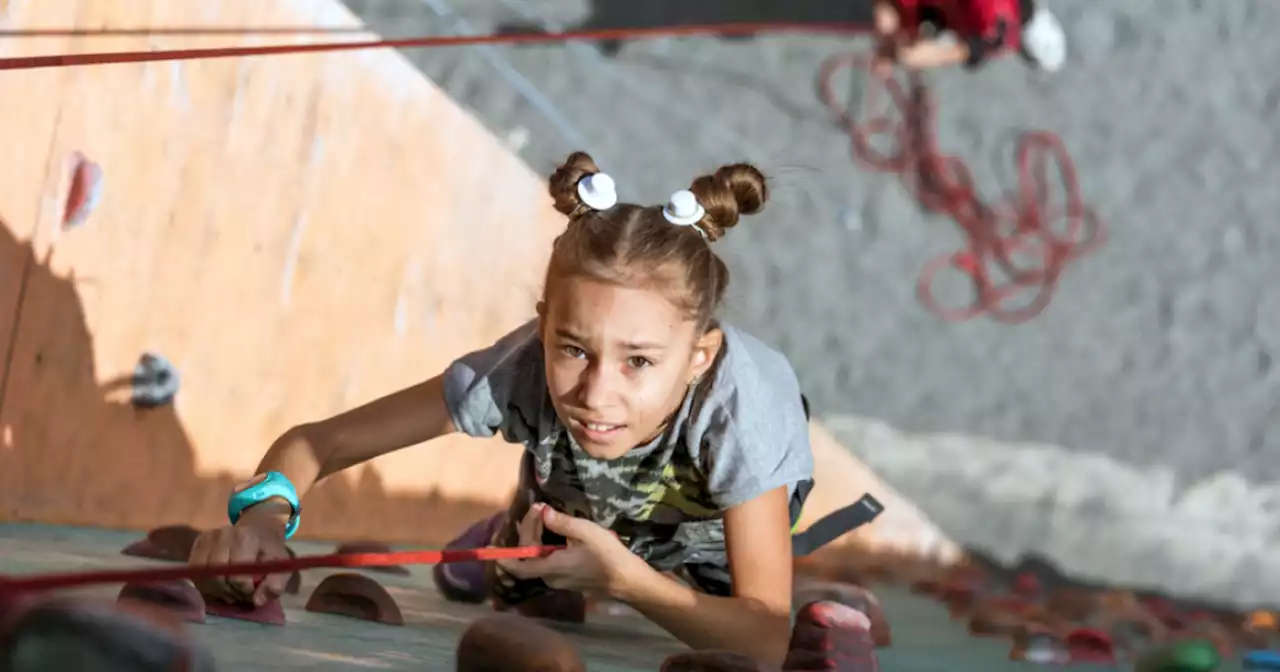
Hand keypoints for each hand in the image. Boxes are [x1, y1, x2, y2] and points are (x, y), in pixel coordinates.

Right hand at [188, 509, 290, 606]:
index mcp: (246, 538)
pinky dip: (204, 582)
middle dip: (228, 591)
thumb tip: (257, 601)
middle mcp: (224, 535)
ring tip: (228, 589)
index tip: (252, 591)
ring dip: (215, 589)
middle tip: (238, 594)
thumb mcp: (281, 565)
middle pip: (217, 577)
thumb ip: (275, 584)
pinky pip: (194, 571)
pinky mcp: (199, 542)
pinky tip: (217, 583)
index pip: (237, 575)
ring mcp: (209, 537)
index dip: (244, 590)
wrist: (259, 526)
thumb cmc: (269, 549)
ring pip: (203, 575)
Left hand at [496, 503, 646, 597]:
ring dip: (537, 540)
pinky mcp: (569, 579)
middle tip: (538, 509)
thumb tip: (543, 512)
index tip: (492, 546)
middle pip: (529, 557)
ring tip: (543, 519)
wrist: (628, 581)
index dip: (504, 556)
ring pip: (538, 560)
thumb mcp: (587, 532)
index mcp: (551, 566)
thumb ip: (563, 522)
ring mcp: (560, 580)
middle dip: (529, 531)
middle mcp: (551, 577)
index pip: (519, 565)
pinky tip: (554, 534)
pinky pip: (548, 563)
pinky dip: (545, 547)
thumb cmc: (608, 556)